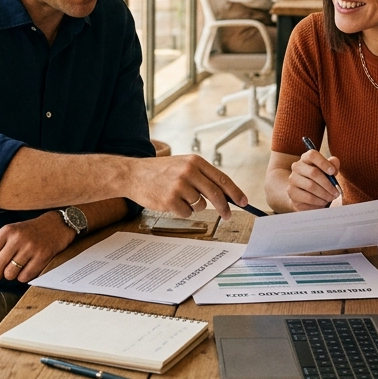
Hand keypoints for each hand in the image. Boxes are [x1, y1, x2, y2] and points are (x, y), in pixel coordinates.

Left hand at [0, 212, 76, 283]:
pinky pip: (25, 276)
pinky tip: (27, 268)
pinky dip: (23, 277)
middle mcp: (17, 238)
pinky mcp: (42, 256)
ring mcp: (30, 247)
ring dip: (10, 276)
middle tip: (0, 273)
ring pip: (10, 274)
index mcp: (6, 231)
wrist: (56, 224)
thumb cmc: (29, 231)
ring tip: (15, 268)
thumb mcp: (9, 234)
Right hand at [121, 155, 247, 218]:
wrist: (133, 174)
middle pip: (216, 194)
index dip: (235, 192)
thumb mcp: (182, 165)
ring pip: (200, 205)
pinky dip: (181, 211)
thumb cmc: (159, 171)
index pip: (222, 179)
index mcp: (195, 161)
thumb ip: (202, 176)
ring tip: (179, 197)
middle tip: (227, 216)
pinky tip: (170, 202)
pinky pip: (187, 213)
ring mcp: (179, 186)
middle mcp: (189, 172)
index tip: (244, 202)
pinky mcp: (170, 200)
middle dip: (224, 208)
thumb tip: (225, 194)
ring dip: (193, 206)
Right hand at [287, 150, 341, 210]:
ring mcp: (292, 179)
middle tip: (336, 192)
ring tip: (331, 198)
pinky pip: (308, 198)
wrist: (303, 193)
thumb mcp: (327, 171)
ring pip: (311, 186)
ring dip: (325, 194)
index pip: (312, 155)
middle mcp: (297, 167)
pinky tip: (323, 202)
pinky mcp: (292, 192)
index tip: (333, 171)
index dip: (323, 163)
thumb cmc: (319, 179)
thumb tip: (334, 161)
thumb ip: (333, 165)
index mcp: (306, 158)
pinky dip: (319, 201)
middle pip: (313, 172)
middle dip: (328, 184)